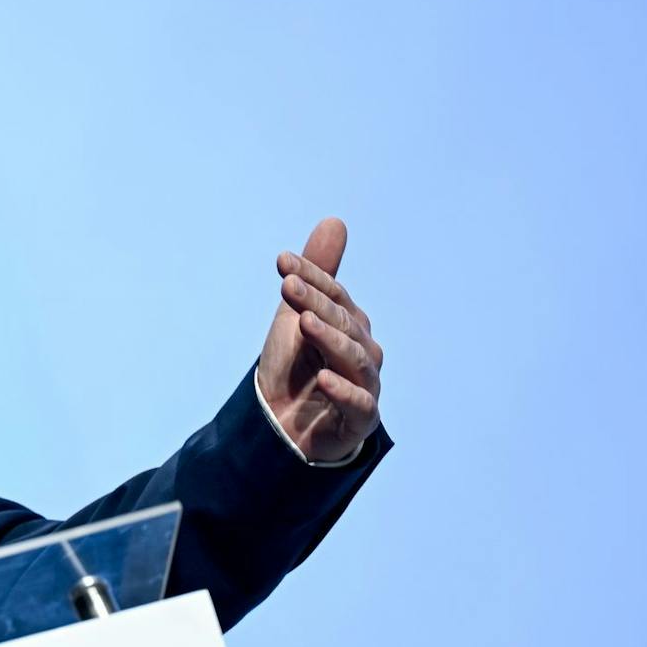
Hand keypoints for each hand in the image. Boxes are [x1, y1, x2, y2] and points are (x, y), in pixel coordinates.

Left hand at [257, 217, 382, 462]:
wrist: (282, 426)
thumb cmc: (295, 370)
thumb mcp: (297, 318)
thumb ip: (317, 274)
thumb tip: (335, 220)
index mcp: (351, 325)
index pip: (334, 295)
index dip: (311, 277)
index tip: (281, 262)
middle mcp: (363, 352)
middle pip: (343, 322)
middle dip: (316, 302)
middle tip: (288, 285)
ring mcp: (365, 386)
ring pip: (354, 358)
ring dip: (330, 338)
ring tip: (304, 322)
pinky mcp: (360, 420)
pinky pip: (358, 403)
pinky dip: (344, 390)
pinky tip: (324, 378)